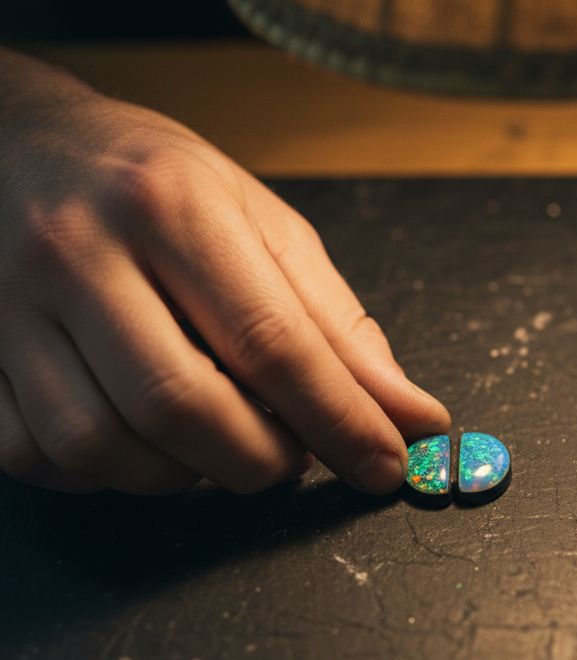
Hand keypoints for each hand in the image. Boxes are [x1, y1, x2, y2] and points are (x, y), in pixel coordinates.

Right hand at [0, 52, 450, 493]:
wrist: (12, 142)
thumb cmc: (153, 183)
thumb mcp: (261, 223)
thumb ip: (338, 324)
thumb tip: (409, 415)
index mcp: (170, 206)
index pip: (271, 343)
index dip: (340, 420)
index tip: (384, 464)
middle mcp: (77, 253)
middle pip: (183, 406)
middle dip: (262, 458)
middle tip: (295, 453)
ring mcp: (6, 308)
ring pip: (103, 447)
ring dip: (185, 474)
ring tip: (222, 440)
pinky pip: (37, 456)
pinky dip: (106, 473)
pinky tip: (143, 439)